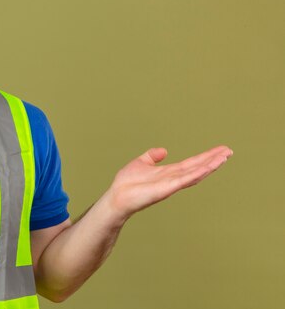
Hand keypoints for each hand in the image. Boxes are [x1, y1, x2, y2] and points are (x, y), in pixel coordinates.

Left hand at [103, 145, 232, 222]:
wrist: (117, 196)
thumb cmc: (127, 183)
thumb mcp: (141, 163)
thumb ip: (152, 156)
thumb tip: (163, 150)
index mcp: (169, 172)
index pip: (192, 163)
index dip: (206, 156)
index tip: (221, 150)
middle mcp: (174, 178)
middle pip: (198, 167)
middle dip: (213, 160)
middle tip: (229, 151)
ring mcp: (172, 184)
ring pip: (195, 173)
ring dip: (210, 165)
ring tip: (224, 157)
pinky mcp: (167, 188)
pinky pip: (185, 180)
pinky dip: (198, 173)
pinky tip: (208, 167)